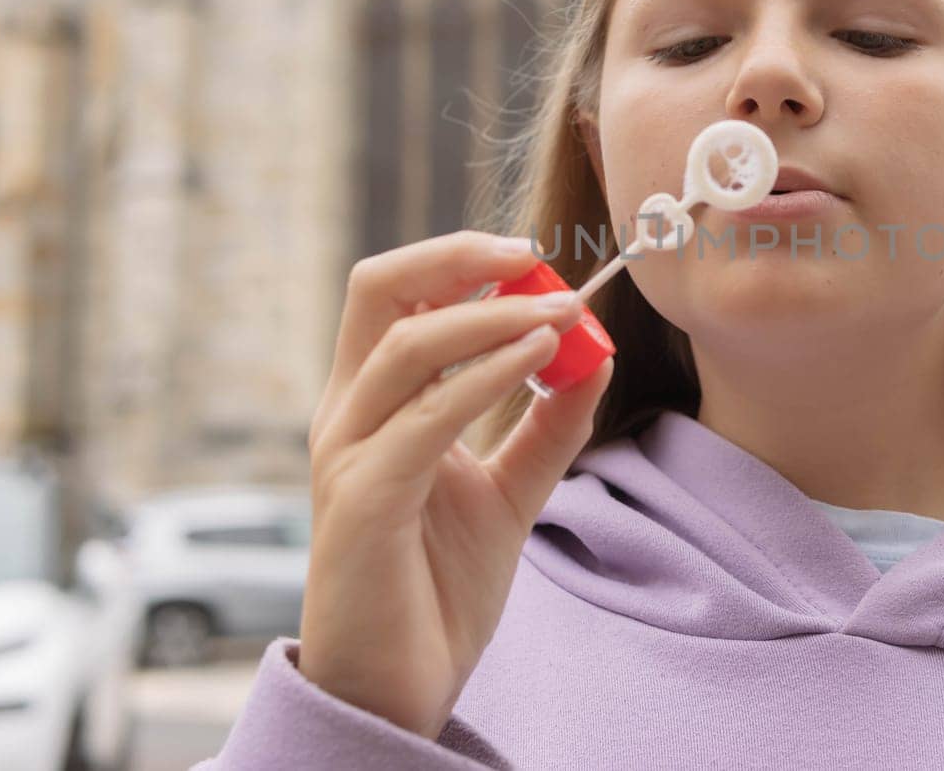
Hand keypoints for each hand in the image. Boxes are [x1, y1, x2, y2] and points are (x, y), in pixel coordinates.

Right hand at [296, 231, 612, 737]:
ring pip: (408, 345)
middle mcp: (348, 414)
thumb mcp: (510, 488)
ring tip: (564, 311)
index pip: (396, 293)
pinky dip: (485, 376)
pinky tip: (540, 359)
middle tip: (536, 257)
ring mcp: (348, 455)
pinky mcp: (363, 501)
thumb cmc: (437, 585)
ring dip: (493, 316)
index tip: (535, 261)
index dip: (458, 259)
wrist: (401, 685)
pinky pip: (425, 417)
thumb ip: (547, 423)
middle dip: (458, 257)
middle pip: (379, 290)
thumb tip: (596, 354)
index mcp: (372, 402)